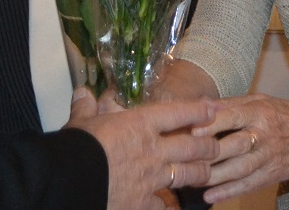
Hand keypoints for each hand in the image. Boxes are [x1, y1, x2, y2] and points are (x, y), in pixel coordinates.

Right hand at [69, 88, 219, 209]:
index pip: (177, 113)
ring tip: (207, 174)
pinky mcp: (142, 202)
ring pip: (188, 174)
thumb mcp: (81, 122)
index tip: (212, 109)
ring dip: (201, 173)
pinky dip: (169, 207)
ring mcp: (151, 177)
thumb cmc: (78, 145)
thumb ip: (86, 107)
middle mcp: (153, 149)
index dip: (198, 110)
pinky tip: (174, 209)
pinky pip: (163, 206)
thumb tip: (82, 92)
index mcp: (140, 124)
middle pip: (192, 145)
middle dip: (209, 146)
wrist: (71, 179)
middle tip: (217, 146)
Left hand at [191, 93, 288, 203]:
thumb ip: (231, 104)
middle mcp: (265, 135)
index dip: (211, 124)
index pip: (233, 117)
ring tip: (192, 179)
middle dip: (208, 153)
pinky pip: (248, 185)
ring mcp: (269, 157)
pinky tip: (210, 197)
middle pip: (233, 146)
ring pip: (238, 169)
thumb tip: (201, 104)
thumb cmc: (286, 114)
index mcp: (260, 112)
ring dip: (214, 176)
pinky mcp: (272, 175)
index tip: (190, 130)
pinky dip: (228, 192)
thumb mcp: (261, 101)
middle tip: (184, 159)